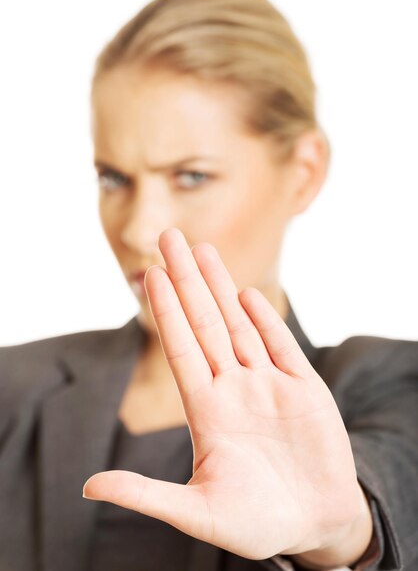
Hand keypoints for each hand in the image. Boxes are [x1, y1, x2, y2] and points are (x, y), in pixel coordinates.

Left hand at [83, 228, 370, 560]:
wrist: (318, 526)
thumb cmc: (258, 524)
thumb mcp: (198, 513)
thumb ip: (147, 494)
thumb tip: (89, 486)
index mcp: (208, 412)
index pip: (181, 349)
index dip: (166, 312)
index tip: (151, 275)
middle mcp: (234, 389)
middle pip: (205, 323)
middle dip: (188, 280)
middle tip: (170, 238)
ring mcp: (269, 385)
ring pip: (240, 325)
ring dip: (222, 287)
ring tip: (204, 249)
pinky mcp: (304, 389)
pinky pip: (282, 346)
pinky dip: (265, 319)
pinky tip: (245, 293)